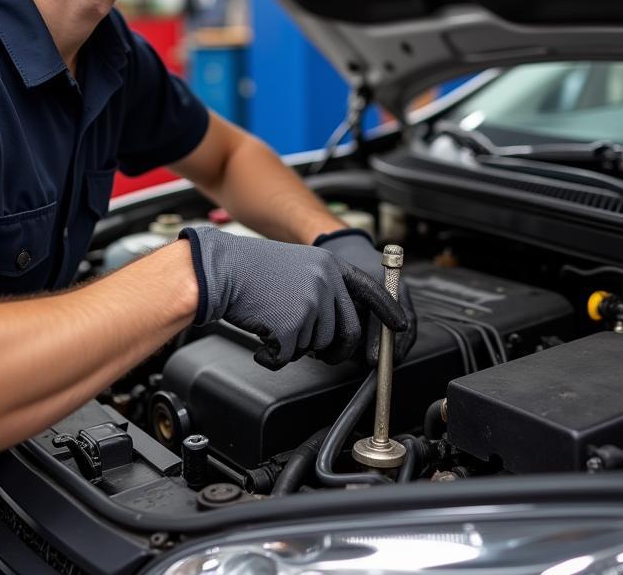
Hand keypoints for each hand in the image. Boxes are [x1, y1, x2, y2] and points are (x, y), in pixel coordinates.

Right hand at [179, 226, 407, 370]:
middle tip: (310, 348)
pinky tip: (261, 338)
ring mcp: (310, 304)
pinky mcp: (291, 326)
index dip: (387, 312)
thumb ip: (324, 287)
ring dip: (294, 346)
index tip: (400, 327)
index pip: (370, 291)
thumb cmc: (253, 271)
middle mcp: (325, 283)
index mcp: (330, 266)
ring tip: (273, 325)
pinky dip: (272, 356)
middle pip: (344, 333)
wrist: (222, 269)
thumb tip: (340, 323)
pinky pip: (289, 356)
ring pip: (316, 346)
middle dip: (331, 350)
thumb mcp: (300, 266)